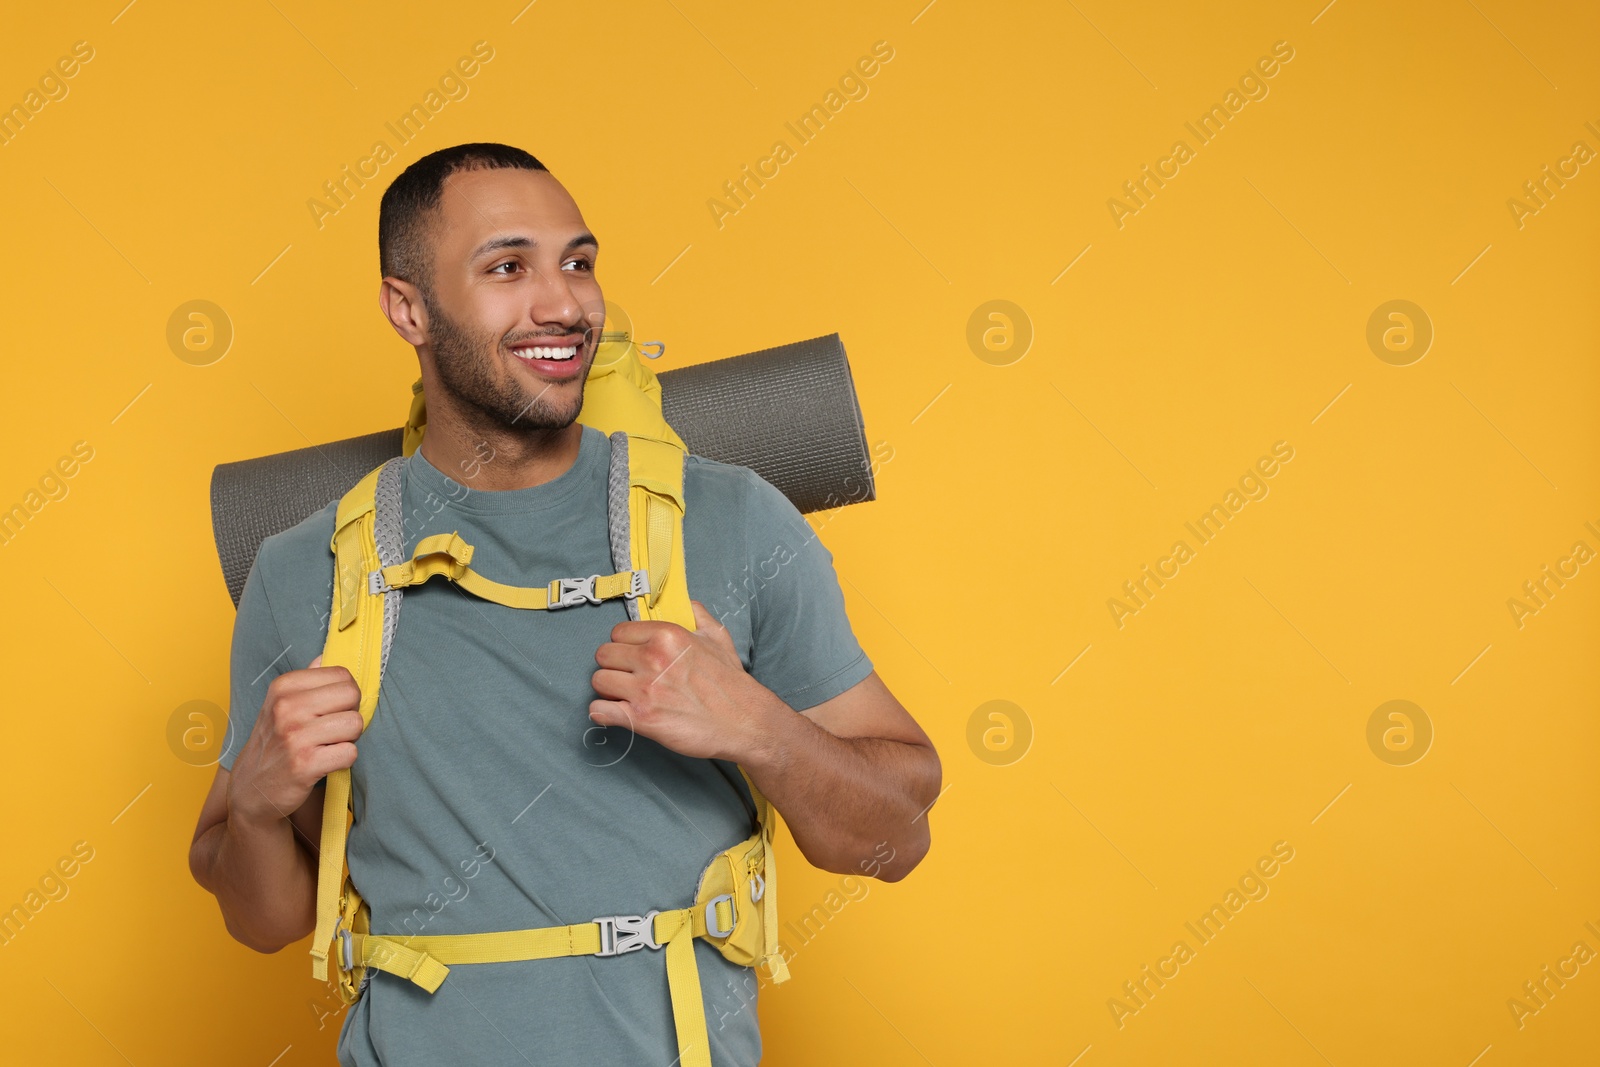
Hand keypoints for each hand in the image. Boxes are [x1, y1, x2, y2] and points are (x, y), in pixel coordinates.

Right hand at [227, 654, 362, 825]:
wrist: (251, 791)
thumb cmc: (273, 743)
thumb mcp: (280, 704)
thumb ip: (306, 679)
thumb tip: (328, 654)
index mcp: (284, 687)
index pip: (343, 675)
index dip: (345, 695)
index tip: (329, 710)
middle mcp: (287, 707)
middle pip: (353, 696)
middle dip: (349, 714)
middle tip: (330, 730)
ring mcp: (295, 736)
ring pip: (355, 724)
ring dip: (348, 739)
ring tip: (326, 746)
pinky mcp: (305, 764)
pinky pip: (350, 753)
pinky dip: (343, 760)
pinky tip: (324, 763)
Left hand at [589, 601, 782, 762]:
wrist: (743, 721)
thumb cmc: (731, 682)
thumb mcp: (718, 638)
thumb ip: (698, 617)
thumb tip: (687, 605)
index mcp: (667, 636)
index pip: (618, 632)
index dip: (624, 645)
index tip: (633, 656)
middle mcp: (652, 659)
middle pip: (603, 655)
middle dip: (614, 666)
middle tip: (629, 677)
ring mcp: (645, 690)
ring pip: (599, 681)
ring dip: (609, 690)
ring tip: (625, 695)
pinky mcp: (641, 719)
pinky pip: (599, 711)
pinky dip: (604, 713)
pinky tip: (616, 714)